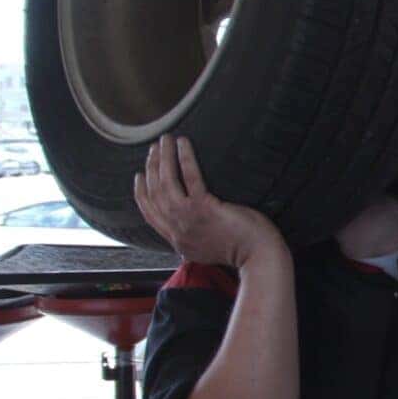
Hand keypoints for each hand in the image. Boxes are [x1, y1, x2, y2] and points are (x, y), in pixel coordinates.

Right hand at [134, 135, 285, 267]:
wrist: (258, 257)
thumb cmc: (241, 249)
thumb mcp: (206, 248)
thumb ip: (193, 235)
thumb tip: (190, 222)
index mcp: (177, 240)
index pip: (149, 214)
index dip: (142, 193)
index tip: (139, 176)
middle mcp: (178, 230)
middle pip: (155, 194)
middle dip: (151, 169)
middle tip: (153, 150)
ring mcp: (189, 219)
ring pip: (166, 183)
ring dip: (163, 159)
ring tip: (165, 141)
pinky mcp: (206, 208)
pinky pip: (191, 177)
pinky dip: (184, 158)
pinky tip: (183, 144)